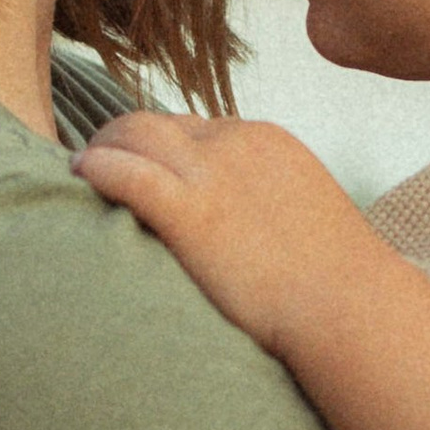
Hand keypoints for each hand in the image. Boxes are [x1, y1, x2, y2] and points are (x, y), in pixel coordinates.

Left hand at [74, 110, 370, 358]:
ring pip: (134, 134)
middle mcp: (237, 145)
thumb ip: (270, 207)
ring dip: (102, 148)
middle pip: (157, 122)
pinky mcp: (192, 214)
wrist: (349, 307)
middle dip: (121, 138)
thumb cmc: (335, 284)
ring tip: (80, 172)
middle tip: (94, 163)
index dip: (160, 146)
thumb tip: (247, 231)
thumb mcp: (306, 219)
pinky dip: (97, 168)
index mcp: (266, 142)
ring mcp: (213, 176)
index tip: (141, 168)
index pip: (194, 127)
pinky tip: (80, 176)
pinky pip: (127, 173)